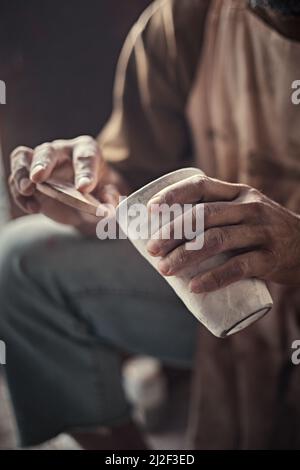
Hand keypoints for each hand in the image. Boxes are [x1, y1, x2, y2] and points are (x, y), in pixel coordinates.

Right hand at [9, 136, 120, 227]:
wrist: (88, 198)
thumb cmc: (100, 190)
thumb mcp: (110, 195)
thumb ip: (110, 198)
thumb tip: (108, 205)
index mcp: (87, 151)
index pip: (86, 157)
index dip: (85, 172)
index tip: (84, 188)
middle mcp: (62, 152)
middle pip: (48, 150)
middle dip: (43, 163)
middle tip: (39, 178)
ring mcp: (42, 163)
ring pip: (24, 158)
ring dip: (22, 174)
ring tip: (27, 190)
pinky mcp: (30, 179)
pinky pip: (17, 180)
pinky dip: (20, 195)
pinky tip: (32, 207)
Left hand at [146, 174, 299, 292]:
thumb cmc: (265, 232)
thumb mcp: (246, 213)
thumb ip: (218, 216)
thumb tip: (171, 233)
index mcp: (239, 194)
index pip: (202, 186)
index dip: (174, 195)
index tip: (151, 209)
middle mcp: (250, 207)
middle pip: (204, 215)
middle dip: (173, 232)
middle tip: (152, 250)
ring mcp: (262, 231)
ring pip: (217, 240)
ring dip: (185, 256)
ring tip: (165, 270)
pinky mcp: (271, 258)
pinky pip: (238, 267)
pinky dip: (214, 278)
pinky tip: (195, 287)